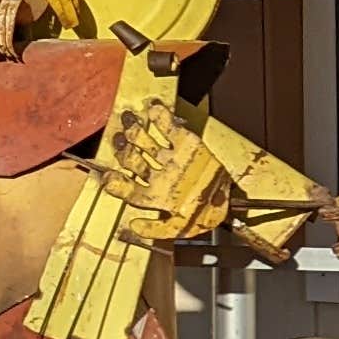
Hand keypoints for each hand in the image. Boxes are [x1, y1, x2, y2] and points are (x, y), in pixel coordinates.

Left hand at [99, 103, 225, 245]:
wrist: (231, 200)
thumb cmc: (206, 216)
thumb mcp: (181, 228)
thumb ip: (157, 229)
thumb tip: (134, 224)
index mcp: (154, 195)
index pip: (127, 188)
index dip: (115, 182)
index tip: (107, 176)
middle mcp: (159, 175)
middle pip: (133, 161)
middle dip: (123, 151)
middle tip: (118, 139)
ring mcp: (171, 158)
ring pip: (146, 142)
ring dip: (135, 131)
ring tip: (129, 121)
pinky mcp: (186, 143)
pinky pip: (169, 127)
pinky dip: (161, 116)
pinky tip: (154, 109)